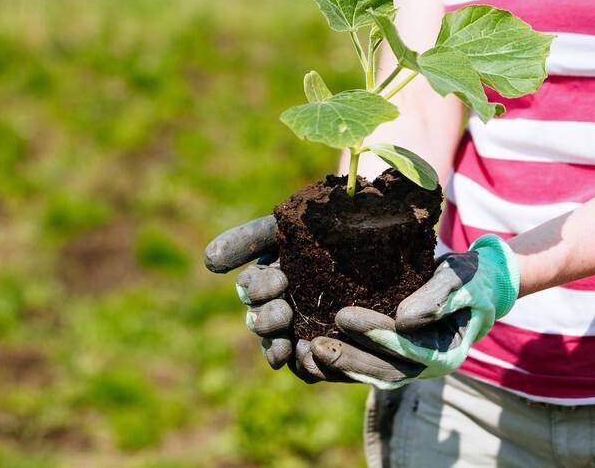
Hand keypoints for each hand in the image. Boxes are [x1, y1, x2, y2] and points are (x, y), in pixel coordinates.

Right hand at [203, 216, 353, 382]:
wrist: (385, 244)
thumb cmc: (332, 229)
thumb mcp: (289, 227)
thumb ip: (249, 238)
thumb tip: (209, 262)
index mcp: (268, 276)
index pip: (251, 286)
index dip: (259, 287)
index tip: (280, 279)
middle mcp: (278, 305)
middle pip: (260, 320)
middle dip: (268, 318)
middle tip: (285, 311)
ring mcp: (297, 330)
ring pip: (276, 347)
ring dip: (276, 346)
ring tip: (287, 344)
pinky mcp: (320, 353)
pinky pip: (304, 367)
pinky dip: (303, 365)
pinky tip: (308, 359)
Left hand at [309, 235, 520, 389]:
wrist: (477, 286)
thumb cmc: (472, 279)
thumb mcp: (462, 280)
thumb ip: (438, 298)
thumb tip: (404, 321)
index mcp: (447, 352)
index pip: (408, 349)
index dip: (375, 335)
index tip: (344, 316)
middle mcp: (426, 367)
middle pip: (384, 370)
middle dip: (348, 358)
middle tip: (314, 343)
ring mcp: (409, 367)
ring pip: (370, 374)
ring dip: (337, 367)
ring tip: (304, 352)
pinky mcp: (392, 359)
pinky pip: (364, 368)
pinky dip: (337, 365)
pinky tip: (308, 351)